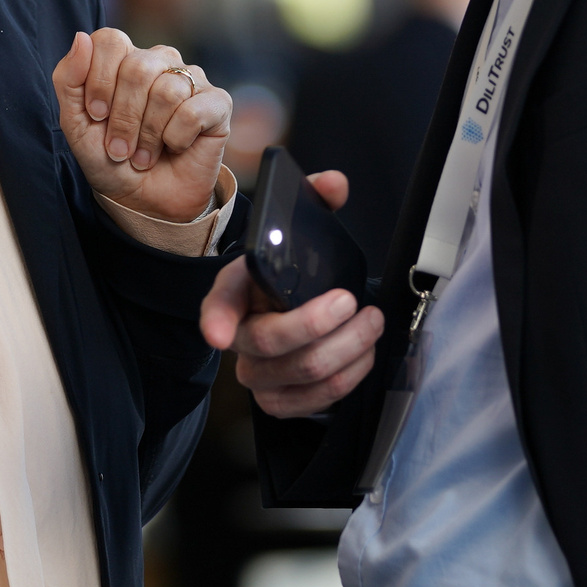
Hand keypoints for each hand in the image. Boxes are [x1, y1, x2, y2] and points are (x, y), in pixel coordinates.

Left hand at [53, 28, 232, 222]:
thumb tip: (81, 39)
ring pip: (167, 91)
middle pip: (138, 68)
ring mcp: (191, 79)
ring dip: (148, 135)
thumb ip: (69, 79)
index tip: (97, 116)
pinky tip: (175, 148)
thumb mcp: (76, 123)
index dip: (100, 81)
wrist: (143, 200)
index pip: (111, 41)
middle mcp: (160, 61)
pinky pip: (193, 112)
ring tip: (143, 155)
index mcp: (125, 58)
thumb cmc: (110, 159)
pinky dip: (177, 139)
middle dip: (123, 118)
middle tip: (119, 148)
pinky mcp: (218, 102)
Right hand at [198, 169, 383, 416]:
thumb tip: (333, 184)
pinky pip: (316, 399)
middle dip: (317, 322)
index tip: (218, 334)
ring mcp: (258, 374)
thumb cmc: (293, 277)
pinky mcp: (280, 402)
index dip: (215, 320)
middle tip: (349, 301)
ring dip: (348, 346)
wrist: (296, 314)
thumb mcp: (300, 236)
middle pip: (269, 341)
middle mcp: (239, 337)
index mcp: (234, 292)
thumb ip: (314, 201)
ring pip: (303, 370)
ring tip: (371, 321)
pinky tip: (364, 352)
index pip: (217, 305)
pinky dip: (350, 374)